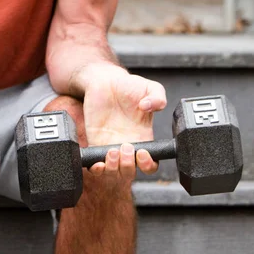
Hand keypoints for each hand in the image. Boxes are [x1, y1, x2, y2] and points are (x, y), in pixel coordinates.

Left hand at [82, 64, 166, 179]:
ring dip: (113, 168)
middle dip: (129, 166)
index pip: (150, 163)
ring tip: (112, 150)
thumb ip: (158, 97)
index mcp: (144, 138)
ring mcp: (110, 146)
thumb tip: (148, 106)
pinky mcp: (94, 143)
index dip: (148, 165)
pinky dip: (96, 169)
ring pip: (113, 172)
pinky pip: (94, 164)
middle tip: (125, 146)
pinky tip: (97, 163)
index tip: (142, 153)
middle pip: (130, 172)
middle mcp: (128, 146)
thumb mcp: (150, 87)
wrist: (104, 81)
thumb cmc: (128, 86)